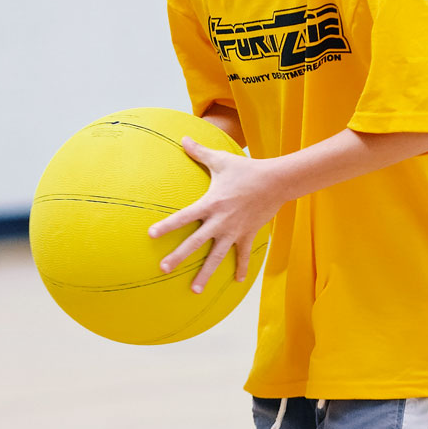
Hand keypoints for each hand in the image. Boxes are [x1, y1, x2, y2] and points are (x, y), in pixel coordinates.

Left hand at [147, 137, 283, 293]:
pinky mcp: (248, 235)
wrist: (276, 182)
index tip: (151, 236)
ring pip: (217, 257)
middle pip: (195, 243)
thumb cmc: (246, 169)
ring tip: (194, 291)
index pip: (183, 217)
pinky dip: (241, 268)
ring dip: (205, 274)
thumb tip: (182, 138)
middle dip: (179, 257)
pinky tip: (236, 282)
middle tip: (163, 270)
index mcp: (210, 204)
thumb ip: (199, 152)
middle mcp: (220, 222)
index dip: (167, 226)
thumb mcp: (221, 159)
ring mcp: (234, 231)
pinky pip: (243, 255)